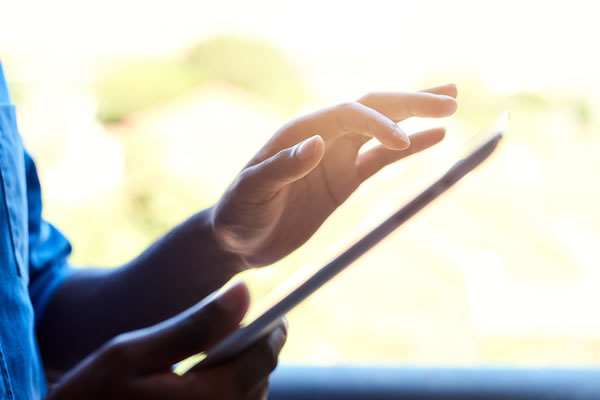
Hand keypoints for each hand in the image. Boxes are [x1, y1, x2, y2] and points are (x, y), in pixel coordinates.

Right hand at [47, 282, 285, 399]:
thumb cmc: (90, 398)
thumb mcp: (131, 353)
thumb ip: (193, 325)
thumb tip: (244, 292)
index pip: (261, 360)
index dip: (272, 331)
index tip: (276, 314)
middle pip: (259, 381)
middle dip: (253, 352)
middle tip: (234, 331)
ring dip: (240, 375)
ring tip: (209, 359)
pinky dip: (226, 395)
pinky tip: (199, 385)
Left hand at [211, 84, 457, 266]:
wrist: (239, 240)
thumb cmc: (239, 214)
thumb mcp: (252, 193)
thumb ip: (281, 168)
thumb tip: (318, 144)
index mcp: (300, 132)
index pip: (348, 114)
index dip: (378, 123)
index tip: (400, 144)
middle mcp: (323, 137)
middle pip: (373, 109)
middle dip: (410, 102)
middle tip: (450, 99)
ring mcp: (337, 157)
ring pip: (383, 128)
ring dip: (415, 115)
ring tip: (450, 104)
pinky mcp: (345, 179)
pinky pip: (382, 159)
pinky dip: (409, 148)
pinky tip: (434, 138)